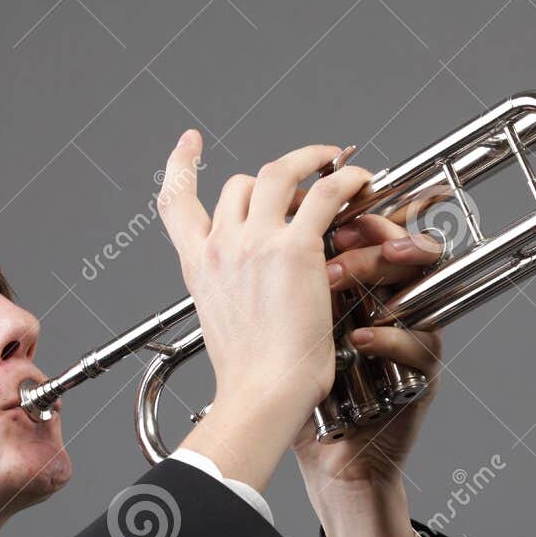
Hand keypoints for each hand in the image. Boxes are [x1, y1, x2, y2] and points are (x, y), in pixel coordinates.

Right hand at [157, 130, 373, 491]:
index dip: (180, 166)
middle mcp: (220, 246)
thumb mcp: (224, 323)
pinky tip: (360, 179)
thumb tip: (254, 283)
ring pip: (279, 173)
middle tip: (304, 177)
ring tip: (335, 163)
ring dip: (310, 160)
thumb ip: (232, 290)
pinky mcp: (294, 248)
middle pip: (240, 183)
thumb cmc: (251, 376)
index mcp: (198, 265)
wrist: (262, 393)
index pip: (175, 203)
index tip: (189, 142)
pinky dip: (345, 177)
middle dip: (273, 178)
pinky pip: (325, 192)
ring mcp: (254, 243)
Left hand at [292, 212, 444, 495]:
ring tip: (338, 280)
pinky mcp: (422, 375)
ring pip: (419, 287)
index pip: (377, 234)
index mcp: (367, 289)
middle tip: (337, 241)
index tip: (328, 215)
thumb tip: (265, 228)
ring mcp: (411, 338)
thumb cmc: (307, 391)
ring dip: (380, 276)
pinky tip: (359, 339)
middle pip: (405, 250)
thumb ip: (286, 280)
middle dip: (370, 237)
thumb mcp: (290, 325)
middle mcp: (394, 307)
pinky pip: (421, 344)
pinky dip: (390, 339)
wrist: (328, 455)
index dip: (359, 216)